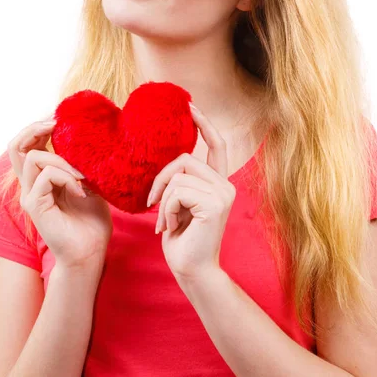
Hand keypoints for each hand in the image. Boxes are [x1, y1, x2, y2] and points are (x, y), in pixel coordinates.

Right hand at [7, 116, 112, 269]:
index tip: (59, 119)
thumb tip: (88, 141)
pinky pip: (45, 176)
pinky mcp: (35, 206)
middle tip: (56, 124)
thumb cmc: (92, 221)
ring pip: (34, 158)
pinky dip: (66, 177)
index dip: (39, 128)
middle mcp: (30, 185)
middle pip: (16, 146)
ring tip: (82, 176)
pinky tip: (81, 191)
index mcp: (41, 178)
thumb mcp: (89, 184)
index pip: (28, 145)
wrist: (91, 252)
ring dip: (63, 160)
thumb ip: (81, 165)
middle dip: (35, 129)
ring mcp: (30, 196)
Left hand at [147, 104, 235, 280]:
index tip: (190, 105)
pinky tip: (169, 227)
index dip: (203, 124)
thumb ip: (180, 182)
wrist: (191, 271)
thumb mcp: (178, 205)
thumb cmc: (182, 240)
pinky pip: (177, 191)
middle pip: (185, 158)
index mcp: (217, 183)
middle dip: (160, 179)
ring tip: (164, 222)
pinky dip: (165, 209)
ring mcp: (222, 194)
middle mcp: (225, 186)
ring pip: (177, 176)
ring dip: (162, 200)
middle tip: (152, 204)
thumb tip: (167, 163)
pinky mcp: (214, 203)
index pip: (215, 145)